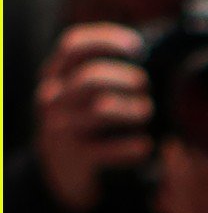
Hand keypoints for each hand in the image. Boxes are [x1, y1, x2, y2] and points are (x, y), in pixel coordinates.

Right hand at [35, 23, 153, 211]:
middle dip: (123, 78)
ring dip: (129, 109)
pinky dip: (129, 148)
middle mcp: (53, 98)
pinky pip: (105, 150)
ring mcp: (61, 128)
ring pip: (99, 111)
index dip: (106, 40)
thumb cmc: (82, 125)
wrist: (59, 172)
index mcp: (54, 75)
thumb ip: (99, 73)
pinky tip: (145, 146)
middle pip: (90, 78)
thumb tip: (150, 51)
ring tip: (146, 111)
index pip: (74, 46)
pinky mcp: (75, 157)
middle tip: (144, 84)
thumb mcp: (79, 95)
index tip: (136, 46)